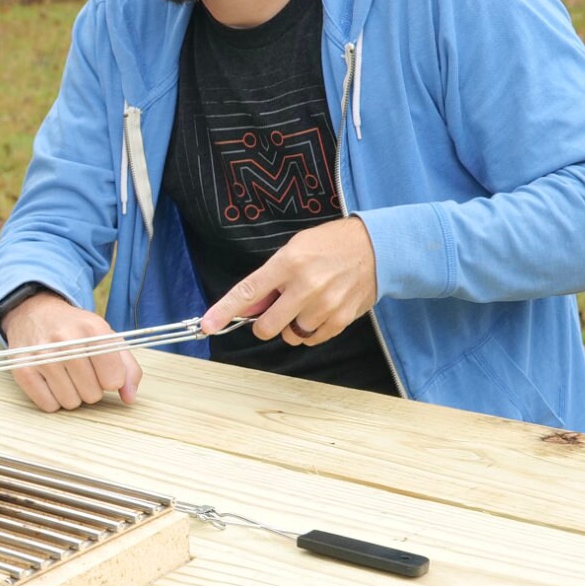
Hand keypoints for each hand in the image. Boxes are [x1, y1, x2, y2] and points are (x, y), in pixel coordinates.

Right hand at [0, 291, 139, 411]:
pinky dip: (53, 399)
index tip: (103, 370)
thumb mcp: (107, 338)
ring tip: (66, 374)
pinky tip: (50, 380)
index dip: (112, 380)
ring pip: (71, 402)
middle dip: (91, 388)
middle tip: (81, 371)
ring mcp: (41, 356)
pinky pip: (49, 405)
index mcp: (92, 329)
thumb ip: (127, 367)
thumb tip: (130, 398)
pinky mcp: (22, 369)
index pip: (114, 379)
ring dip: (72, 394)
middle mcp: (65, 340)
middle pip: (92, 394)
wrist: (35, 314)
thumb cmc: (76, 330)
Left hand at [198, 216, 378, 346]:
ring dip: (291, 325)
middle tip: (276, 309)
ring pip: (290, 335)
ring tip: (307, 303)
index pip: (248, 291)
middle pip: (267, 326)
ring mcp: (324, 305)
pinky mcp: (340, 320)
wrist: (376, 248)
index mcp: (288, 263)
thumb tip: (248, 307)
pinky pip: (311, 340)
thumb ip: (270, 280)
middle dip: (264, 324)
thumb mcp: (294, 250)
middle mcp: (305, 286)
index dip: (224, 311)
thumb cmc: (329, 246)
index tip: (208, 325)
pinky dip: (310, 331)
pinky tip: (320, 311)